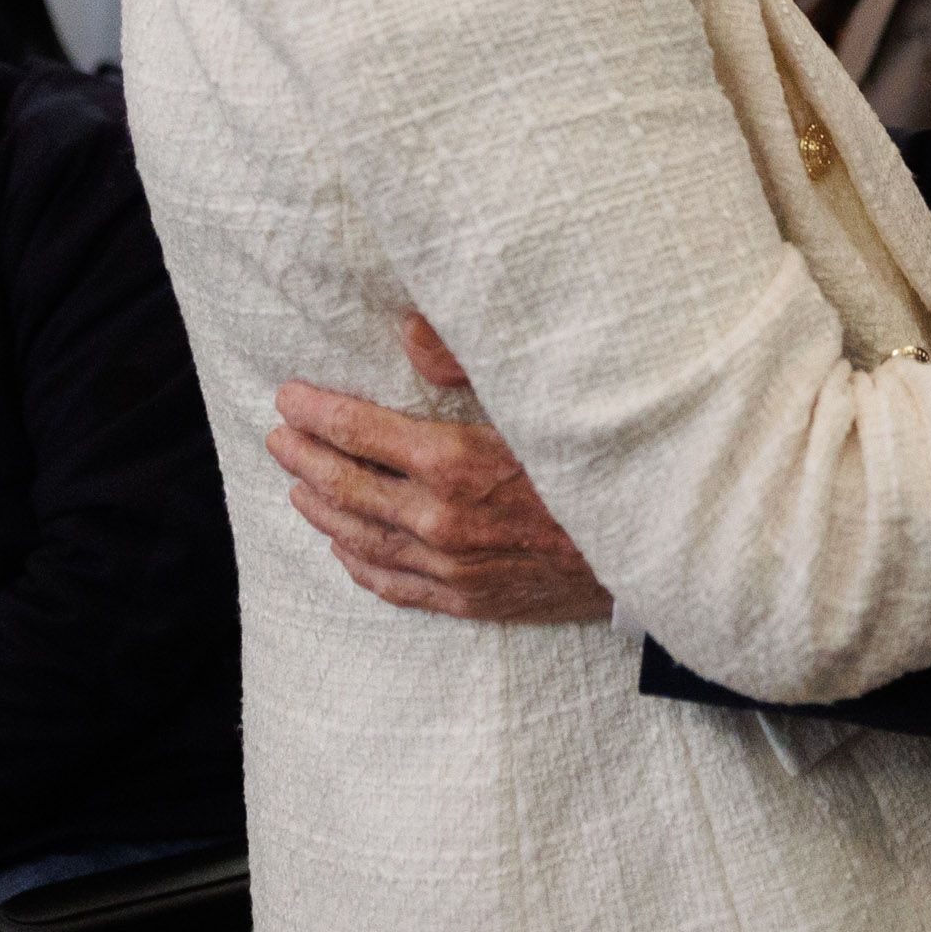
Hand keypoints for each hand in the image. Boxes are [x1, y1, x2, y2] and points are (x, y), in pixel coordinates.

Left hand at [270, 317, 613, 622]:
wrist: (653, 548)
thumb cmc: (597, 461)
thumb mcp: (539, 398)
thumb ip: (467, 360)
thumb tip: (407, 331)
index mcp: (454, 463)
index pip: (359, 433)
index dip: (317, 412)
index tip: (288, 396)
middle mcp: (440, 520)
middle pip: (346, 487)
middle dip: (303, 457)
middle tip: (277, 436)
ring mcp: (449, 568)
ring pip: (359, 538)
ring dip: (319, 508)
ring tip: (295, 485)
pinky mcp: (466, 600)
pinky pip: (391, 583)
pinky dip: (356, 563)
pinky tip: (341, 548)